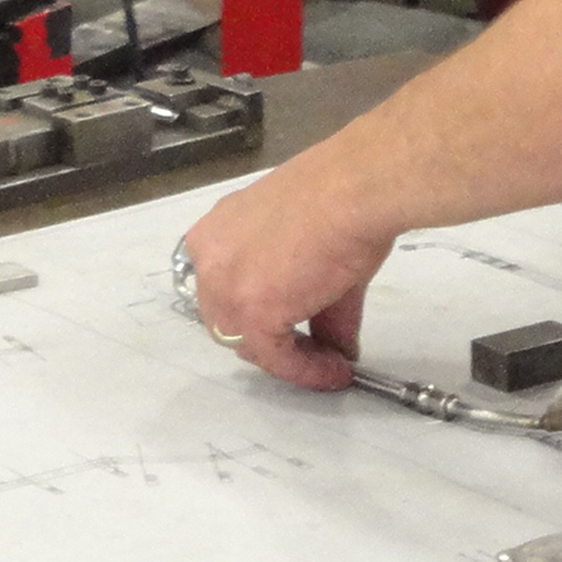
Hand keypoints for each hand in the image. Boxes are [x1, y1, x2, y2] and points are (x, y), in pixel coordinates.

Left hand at [176, 159, 397, 391]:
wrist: (353, 190)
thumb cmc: (338, 202)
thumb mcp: (313, 252)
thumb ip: (318, 306)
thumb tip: (338, 348)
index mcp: (216, 234)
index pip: (227, 290)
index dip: (260, 317)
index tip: (297, 333)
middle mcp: (208, 258)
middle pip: (229, 320)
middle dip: (269, 341)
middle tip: (313, 350)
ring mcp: (224, 286)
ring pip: (248, 342)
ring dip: (289, 360)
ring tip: (331, 364)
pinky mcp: (251, 312)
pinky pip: (276, 358)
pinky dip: (305, 370)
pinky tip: (334, 371)